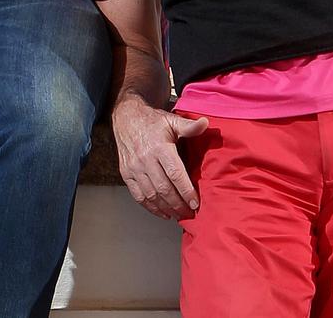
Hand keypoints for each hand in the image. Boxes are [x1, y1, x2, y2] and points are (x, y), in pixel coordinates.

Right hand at [112, 94, 207, 219]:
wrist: (126, 118)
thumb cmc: (152, 121)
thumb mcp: (172, 120)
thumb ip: (189, 126)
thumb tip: (206, 123)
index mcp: (160, 147)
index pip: (175, 174)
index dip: (186, 191)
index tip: (195, 203)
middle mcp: (146, 159)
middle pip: (164, 188)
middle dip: (178, 204)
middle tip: (189, 213)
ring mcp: (134, 168)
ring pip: (151, 195)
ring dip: (166, 208)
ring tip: (178, 215)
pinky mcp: (126, 174)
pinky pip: (138, 195)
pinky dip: (150, 207)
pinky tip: (162, 212)